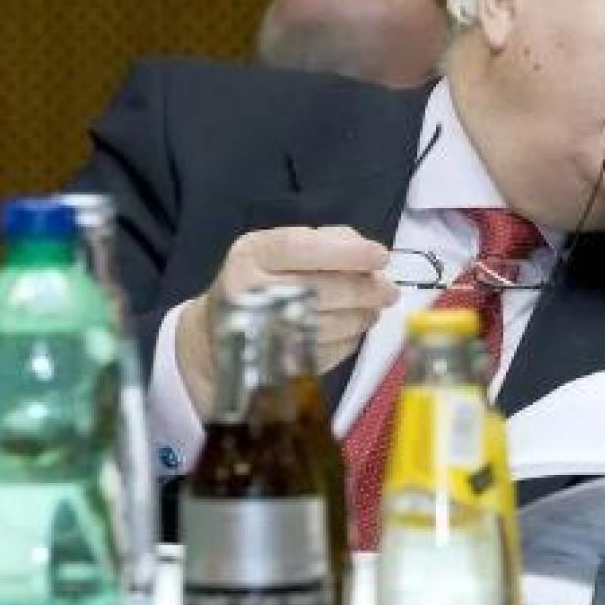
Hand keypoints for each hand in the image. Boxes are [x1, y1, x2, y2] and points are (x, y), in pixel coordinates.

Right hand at [175, 226, 396, 416]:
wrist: (215, 335)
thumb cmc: (261, 280)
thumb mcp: (279, 248)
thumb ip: (326, 242)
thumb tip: (370, 255)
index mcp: (252, 254)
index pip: (299, 248)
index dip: (345, 252)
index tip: (379, 256)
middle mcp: (249, 292)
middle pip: (319, 291)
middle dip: (365, 291)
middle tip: (388, 291)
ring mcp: (260, 331)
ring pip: (329, 325)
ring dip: (361, 317)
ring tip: (371, 309)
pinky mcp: (275, 362)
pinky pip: (327, 351)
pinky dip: (348, 339)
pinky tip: (348, 328)